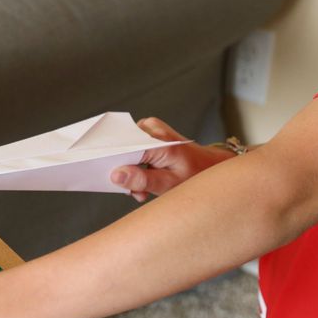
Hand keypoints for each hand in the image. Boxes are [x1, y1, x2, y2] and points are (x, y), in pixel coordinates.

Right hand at [110, 117, 235, 201]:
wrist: (206, 165)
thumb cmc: (192, 175)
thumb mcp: (168, 184)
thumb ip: (142, 180)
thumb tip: (116, 175)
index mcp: (159, 141)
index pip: (123, 147)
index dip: (112, 163)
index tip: (110, 178)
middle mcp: (152, 128)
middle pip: (122, 147)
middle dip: (123, 171)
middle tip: (136, 190)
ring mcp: (149, 127)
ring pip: (124, 148)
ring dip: (129, 168)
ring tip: (144, 185)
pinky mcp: (147, 130)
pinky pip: (130, 146)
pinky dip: (133, 162)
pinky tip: (145, 174)